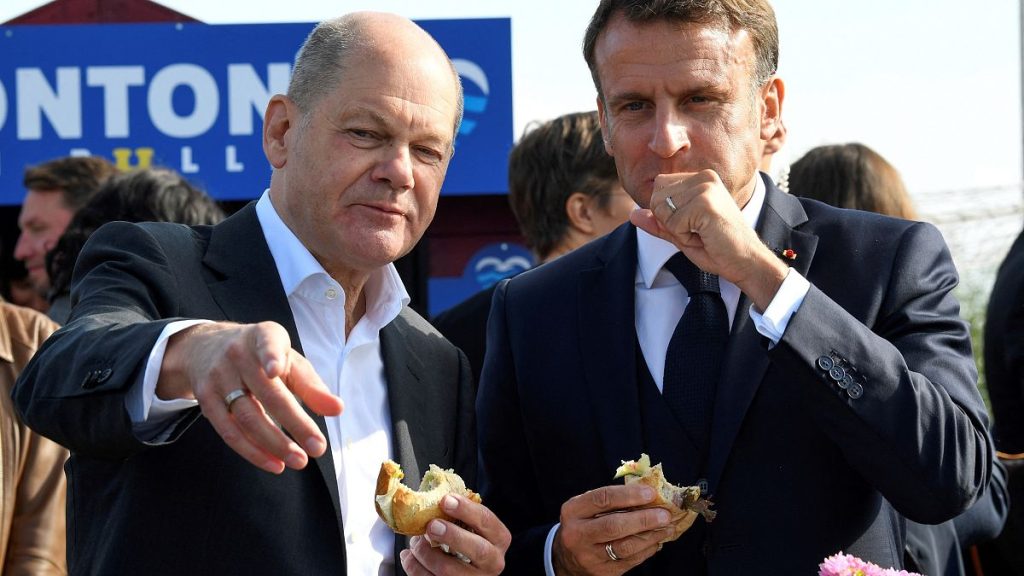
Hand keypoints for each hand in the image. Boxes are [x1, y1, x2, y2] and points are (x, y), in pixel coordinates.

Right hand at [158, 321, 343, 473]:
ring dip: (275, 444)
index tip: (276, 370)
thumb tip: (337, 409)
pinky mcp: (206, 400)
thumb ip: (312, 386)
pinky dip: (252, 451)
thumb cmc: (260, 357)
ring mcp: (218, 378)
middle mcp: (238, 355)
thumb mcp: (288, 361)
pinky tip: (273, 463)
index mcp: (264, 337)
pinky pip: (229, 431)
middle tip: (318, 448)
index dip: (271, 356)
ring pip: (247, 417)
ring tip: (299, 460)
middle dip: (295, 423)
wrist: (205, 348)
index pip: (267, 344)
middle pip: (267, 394)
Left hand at [400, 494, 510, 574]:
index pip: (487, 521)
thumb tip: (433, 497)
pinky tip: (409, 556)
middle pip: (478, 550)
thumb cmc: (464, 540)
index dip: (466, 509)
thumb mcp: (469, 526)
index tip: (445, 500)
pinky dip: (414, 567)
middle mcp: (492, 562)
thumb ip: (458, 514)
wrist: (463, 571)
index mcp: (498, 539)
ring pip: (448, 570)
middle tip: (431, 525)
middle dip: (453, 535)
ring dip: (425, 552)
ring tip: (414, 541)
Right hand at [552, 484, 675, 575]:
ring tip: (667, 527)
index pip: (602, 499)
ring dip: (651, 536)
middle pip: (614, 526)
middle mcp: (577, 535)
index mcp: (573, 512)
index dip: (628, 495)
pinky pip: (630, 561)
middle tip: (664, 514)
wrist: (566, 558)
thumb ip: (610, 500)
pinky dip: (647, 550)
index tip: (651, 493)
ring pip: (625, 547)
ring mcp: (589, 556)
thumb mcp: (586, 508)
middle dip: (643, 519)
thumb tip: (647, 493)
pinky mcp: (602, 572)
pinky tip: (656, 541)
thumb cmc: (583, 524)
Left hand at [630, 169, 788, 310]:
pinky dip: (684, 236)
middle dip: (669, 222)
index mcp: (700, 178)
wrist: (746, 261)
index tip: (692, 224)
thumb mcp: (681, 234)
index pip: (659, 187)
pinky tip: (705, 236)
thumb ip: (658, 223)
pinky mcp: (705, 202)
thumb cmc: (717, 248)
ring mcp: (705, 187)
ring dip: (677, 230)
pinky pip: (673, 222)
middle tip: (696, 231)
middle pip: (656, 197)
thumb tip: (632, 214)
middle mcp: (703, 177)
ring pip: (662, 210)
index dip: (667, 214)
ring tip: (701, 233)